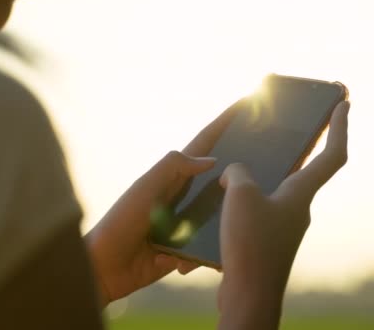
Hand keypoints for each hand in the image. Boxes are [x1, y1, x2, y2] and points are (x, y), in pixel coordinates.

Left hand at [86, 100, 242, 303]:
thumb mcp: (146, 187)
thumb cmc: (121, 221)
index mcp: (173, 177)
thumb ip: (173, 167)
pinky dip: (208, 252)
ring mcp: (187, 223)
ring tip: (248, 218)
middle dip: (240, 169)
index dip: (222, 126)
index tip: (243, 105)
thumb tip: (211, 160)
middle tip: (268, 162)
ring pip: (219, 215)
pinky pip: (209, 248)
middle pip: (218, 178)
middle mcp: (183, 197)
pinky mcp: (188, 249)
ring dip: (228, 218)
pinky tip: (208, 254)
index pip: (203, 146)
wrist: (105, 268)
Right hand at [218, 101, 349, 329]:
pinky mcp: (267, 242)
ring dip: (263, 176)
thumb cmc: (251, 245)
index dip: (339, 127)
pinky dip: (245, 200)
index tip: (344, 104)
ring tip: (238, 164)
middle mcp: (298, 209)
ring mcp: (283, 227)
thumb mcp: (241, 195)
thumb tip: (235, 173)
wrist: (248, 295)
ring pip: (275, 191)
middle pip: (303, 170)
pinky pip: (259, 210)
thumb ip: (239, 172)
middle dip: (298, 147)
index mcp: (300, 194)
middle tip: (291, 126)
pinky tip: (223, 200)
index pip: (332, 154)